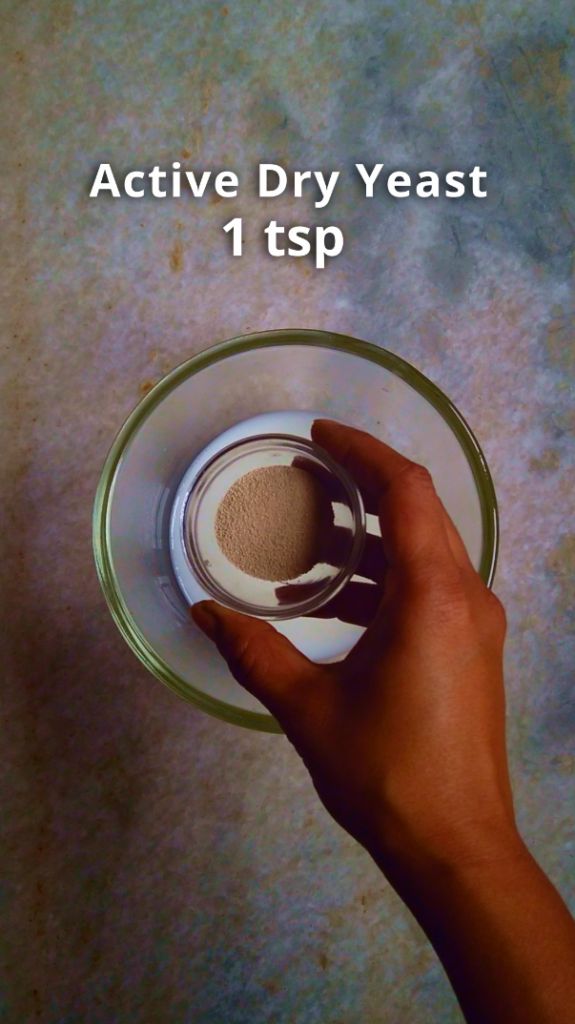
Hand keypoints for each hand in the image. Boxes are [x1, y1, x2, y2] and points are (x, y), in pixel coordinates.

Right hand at [192, 420, 515, 884]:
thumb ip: (254, 652)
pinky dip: (385, 579)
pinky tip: (334, 606)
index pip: (406, 490)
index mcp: (432, 594)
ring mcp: (476, 625)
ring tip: (308, 545)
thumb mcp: (308, 707)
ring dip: (371, 540)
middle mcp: (466, 596)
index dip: (364, 450)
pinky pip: (431, 588)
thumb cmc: (385, 773)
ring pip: (427, 551)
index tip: (319, 435)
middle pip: (421, 511)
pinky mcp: (473, 651)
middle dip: (364, 487)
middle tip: (308, 477)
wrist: (457, 847)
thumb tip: (204, 614)